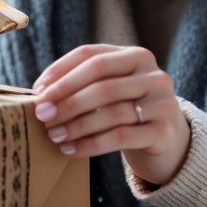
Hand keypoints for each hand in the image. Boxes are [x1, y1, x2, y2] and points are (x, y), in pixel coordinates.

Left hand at [32, 44, 190, 185]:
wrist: (168, 142)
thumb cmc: (129, 112)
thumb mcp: (112, 90)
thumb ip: (85, 85)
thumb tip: (40, 96)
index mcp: (136, 55)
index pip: (91, 55)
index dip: (61, 71)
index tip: (38, 90)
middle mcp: (153, 74)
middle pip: (102, 82)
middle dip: (66, 98)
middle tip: (42, 114)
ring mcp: (162, 102)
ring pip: (111, 111)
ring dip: (76, 125)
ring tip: (53, 135)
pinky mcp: (163, 131)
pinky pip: (121, 137)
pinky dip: (91, 144)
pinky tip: (70, 150)